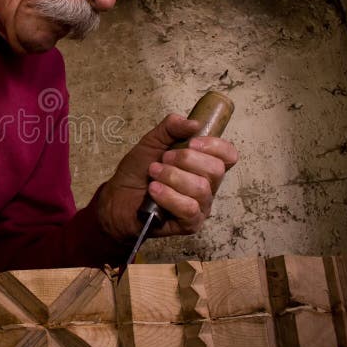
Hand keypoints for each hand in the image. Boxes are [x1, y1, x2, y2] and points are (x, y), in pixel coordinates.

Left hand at [95, 114, 237, 241]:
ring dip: (172, 177)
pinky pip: (189, 208)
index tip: (192, 142)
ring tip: (153, 174)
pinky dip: (169, 196)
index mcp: (203, 165)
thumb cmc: (138, 171)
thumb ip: (171, 128)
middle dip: (185, 160)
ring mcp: (201, 206)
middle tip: (162, 160)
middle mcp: (208, 186)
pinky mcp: (190, 223)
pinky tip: (154, 190)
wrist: (117, 197)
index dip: (215, 146)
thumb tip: (194, 123)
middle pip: (216, 170)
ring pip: (201, 189)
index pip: (228, 155)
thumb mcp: (152, 142)